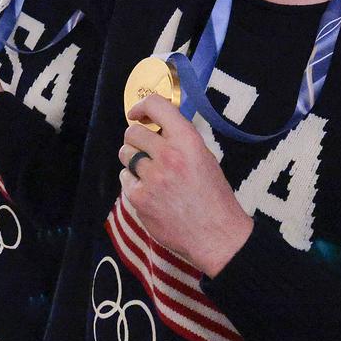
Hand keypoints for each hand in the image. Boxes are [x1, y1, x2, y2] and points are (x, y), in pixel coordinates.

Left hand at [118, 94, 252, 276]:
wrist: (216, 235)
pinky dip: (132, 182)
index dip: (142, 107)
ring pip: (125, 155)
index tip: (137, 114)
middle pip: (132, 133)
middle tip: (146, 151)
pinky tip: (149, 190)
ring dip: (133, 160)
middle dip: (137, 140)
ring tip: (149, 172)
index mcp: (187, 141)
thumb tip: (157, 128)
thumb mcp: (205, 157)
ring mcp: (152, 177)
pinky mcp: (140, 198)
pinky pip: (124, 178)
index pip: (157, 106)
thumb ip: (180, 140)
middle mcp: (168, 155)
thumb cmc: (214, 196)